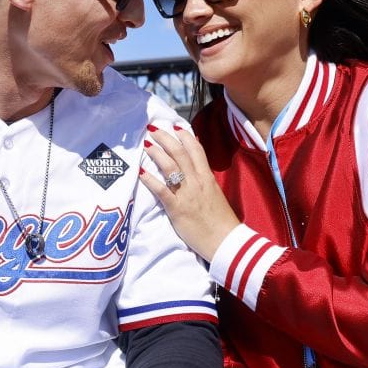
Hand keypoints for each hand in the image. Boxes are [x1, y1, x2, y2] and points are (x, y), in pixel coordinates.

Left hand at [139, 125, 239, 262]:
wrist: (226, 241)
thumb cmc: (220, 221)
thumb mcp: (214, 194)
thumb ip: (204, 181)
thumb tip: (195, 170)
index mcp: (207, 177)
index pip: (196, 149)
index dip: (184, 135)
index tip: (174, 126)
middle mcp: (197, 181)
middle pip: (180, 153)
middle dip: (165, 138)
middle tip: (153, 129)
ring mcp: (187, 194)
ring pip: (170, 166)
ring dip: (156, 153)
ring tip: (146, 144)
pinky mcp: (177, 208)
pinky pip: (161, 190)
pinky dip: (150, 179)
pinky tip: (141, 172)